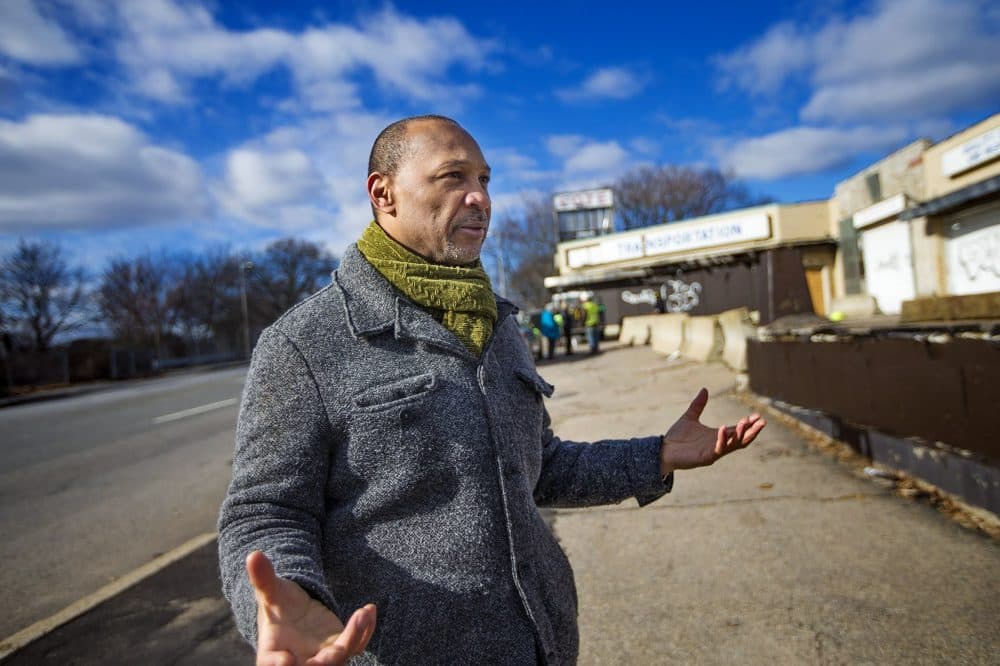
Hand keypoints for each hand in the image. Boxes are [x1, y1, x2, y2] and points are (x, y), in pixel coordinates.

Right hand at [247, 550, 375, 665]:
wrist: (296, 614)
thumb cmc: (278, 607)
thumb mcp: (271, 593)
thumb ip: (263, 579)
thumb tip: (253, 554)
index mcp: (272, 656)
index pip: (273, 665)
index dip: (278, 664)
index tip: (287, 659)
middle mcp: (299, 662)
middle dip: (325, 663)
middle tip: (337, 650)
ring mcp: (323, 657)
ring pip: (341, 656)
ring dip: (353, 638)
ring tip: (361, 614)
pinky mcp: (342, 647)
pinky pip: (357, 643)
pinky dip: (365, 630)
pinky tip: (369, 609)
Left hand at [660, 388, 765, 474]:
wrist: (663, 450)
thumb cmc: (677, 437)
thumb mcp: (690, 417)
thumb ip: (698, 405)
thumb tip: (704, 389)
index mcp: (717, 436)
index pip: (737, 430)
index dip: (748, 424)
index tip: (757, 416)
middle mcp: (718, 444)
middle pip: (741, 439)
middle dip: (751, 431)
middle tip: (762, 422)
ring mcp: (713, 452)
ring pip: (733, 445)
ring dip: (741, 434)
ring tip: (746, 422)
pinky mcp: (706, 457)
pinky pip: (718, 449)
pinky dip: (722, 439)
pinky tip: (723, 428)